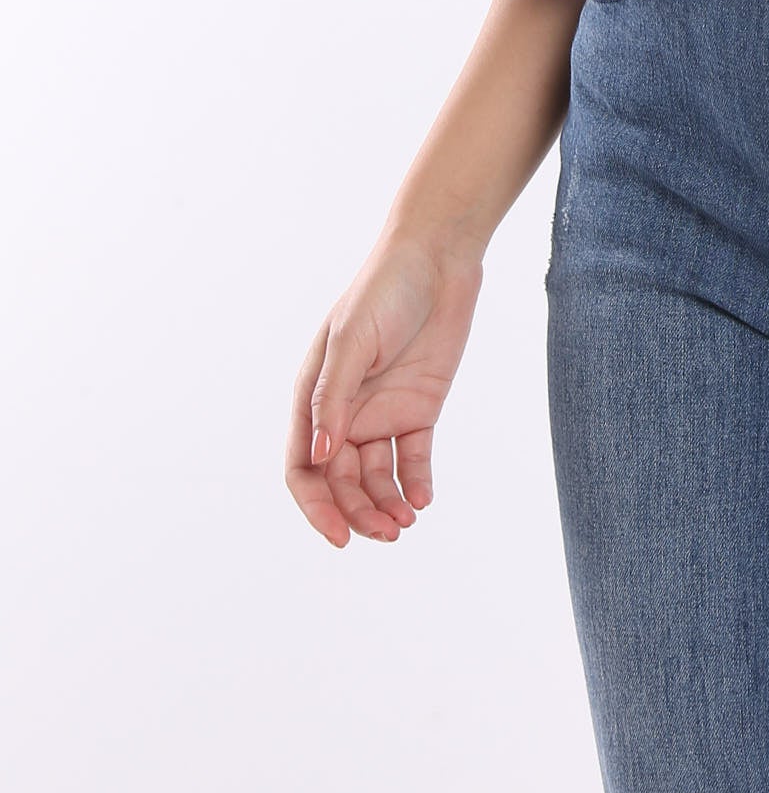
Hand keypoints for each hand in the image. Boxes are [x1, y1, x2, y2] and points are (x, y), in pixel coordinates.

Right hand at [285, 232, 484, 547]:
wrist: (438, 257)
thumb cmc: (385, 289)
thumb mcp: (353, 340)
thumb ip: (334, 398)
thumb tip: (321, 458)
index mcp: (315, 397)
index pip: (305, 469)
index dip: (316, 507)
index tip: (339, 535)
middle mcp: (345, 412)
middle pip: (342, 482)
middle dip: (358, 512)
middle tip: (385, 534)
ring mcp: (383, 411)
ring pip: (378, 477)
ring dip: (387, 504)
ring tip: (406, 523)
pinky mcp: (420, 407)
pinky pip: (414, 457)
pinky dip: (416, 482)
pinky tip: (423, 499)